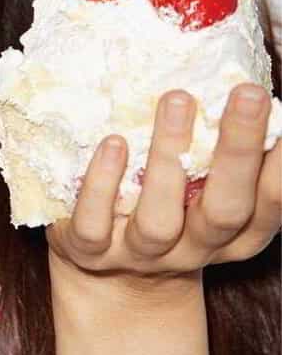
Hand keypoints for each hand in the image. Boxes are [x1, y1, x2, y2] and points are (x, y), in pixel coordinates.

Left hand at [46, 84, 280, 293]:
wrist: (108, 278)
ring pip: (159, 219)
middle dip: (239, 151)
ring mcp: (141, 254)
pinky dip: (102, 183)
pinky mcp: (90, 253)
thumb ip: (219, 151)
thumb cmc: (168, 209)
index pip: (270, 202)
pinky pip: (93, 226)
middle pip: (226, 208)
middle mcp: (195, 248)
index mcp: (235, 233)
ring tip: (176, 99)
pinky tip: (114, 143)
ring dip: (169, 157)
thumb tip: (241, 76)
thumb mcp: (203, 188)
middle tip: (248, 92)